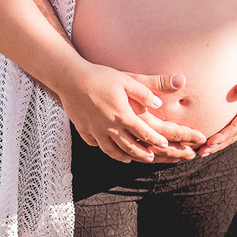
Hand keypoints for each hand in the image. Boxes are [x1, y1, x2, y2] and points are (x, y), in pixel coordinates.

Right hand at [58, 65, 204, 162]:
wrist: (71, 78)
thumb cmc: (100, 76)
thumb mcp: (126, 80)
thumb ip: (144, 93)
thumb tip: (159, 104)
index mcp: (123, 115)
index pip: (144, 133)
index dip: (156, 140)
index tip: (165, 144)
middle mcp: (109, 127)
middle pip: (129, 146)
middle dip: (142, 153)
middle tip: (151, 157)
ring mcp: (94, 130)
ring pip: (110, 150)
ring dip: (122, 156)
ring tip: (129, 159)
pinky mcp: (82, 128)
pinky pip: (92, 142)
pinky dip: (100, 147)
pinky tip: (104, 147)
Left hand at [199, 64, 236, 156]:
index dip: (223, 136)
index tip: (210, 142)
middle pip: (233, 136)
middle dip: (217, 145)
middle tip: (201, 153)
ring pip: (233, 135)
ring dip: (219, 144)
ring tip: (203, 151)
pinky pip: (234, 129)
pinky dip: (223, 136)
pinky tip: (212, 139)